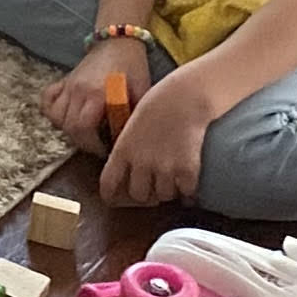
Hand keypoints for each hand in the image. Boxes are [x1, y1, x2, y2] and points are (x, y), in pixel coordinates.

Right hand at [38, 32, 155, 146]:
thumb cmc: (133, 66)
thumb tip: (130, 140)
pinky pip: (47, 100)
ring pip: (55, 116)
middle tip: (97, 145)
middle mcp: (78, 89)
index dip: (92, 145)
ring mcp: (68, 84)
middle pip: (68, 125)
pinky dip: (52, 111)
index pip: (83, 127)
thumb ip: (134, 115)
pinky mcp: (63, 80)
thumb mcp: (141, 91)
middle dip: (82, 142)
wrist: (118, 41)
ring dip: (67, 129)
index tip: (105, 150)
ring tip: (84, 132)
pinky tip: (65, 116)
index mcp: (97, 93)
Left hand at [97, 64, 215, 207]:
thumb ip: (127, 148)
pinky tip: (188, 186)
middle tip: (152, 188)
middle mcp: (141, 162)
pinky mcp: (187, 169)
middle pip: (139, 195)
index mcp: (123, 150)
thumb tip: (127, 171)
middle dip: (145, 194)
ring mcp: (164, 167)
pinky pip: (185, 193)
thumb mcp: (131, 125)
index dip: (111, 196)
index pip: (108, 184)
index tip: (115, 199)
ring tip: (171, 182)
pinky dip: (188, 193)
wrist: (184, 97)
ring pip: (163, 196)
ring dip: (167, 192)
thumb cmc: (158, 104)